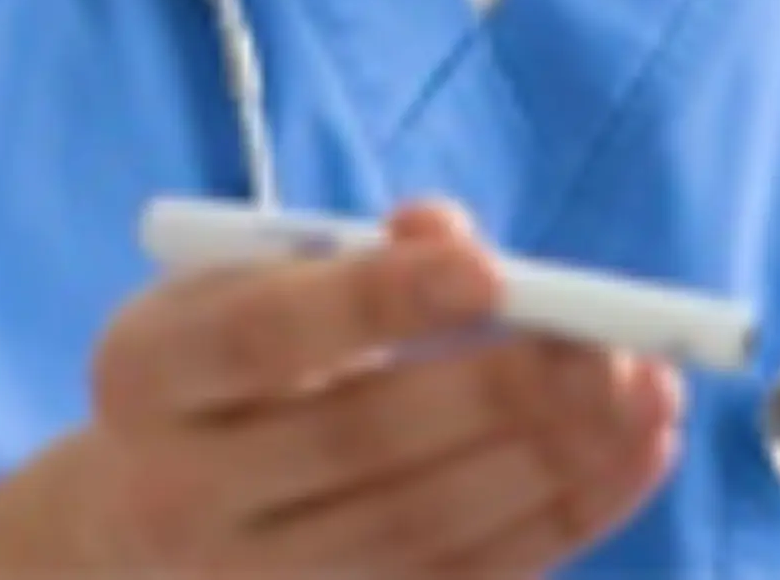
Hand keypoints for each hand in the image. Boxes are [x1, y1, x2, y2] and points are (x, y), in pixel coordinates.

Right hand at [0, 201, 682, 575]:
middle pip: (354, 445)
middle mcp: (180, 491)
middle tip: (606, 346)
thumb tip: (447, 234)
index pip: (260, 338)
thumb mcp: (246, 286)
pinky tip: (639, 451)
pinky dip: (567, 516)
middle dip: (497, 394)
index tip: (492, 266)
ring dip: (553, 461)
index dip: (377, 301)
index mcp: (148, 373)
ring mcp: (253, 576)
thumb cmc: (224, 370)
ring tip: (645, 392)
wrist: (133, 525)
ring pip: (420, 530)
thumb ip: (348, 256)